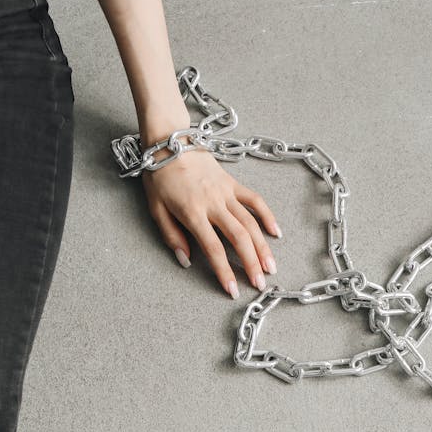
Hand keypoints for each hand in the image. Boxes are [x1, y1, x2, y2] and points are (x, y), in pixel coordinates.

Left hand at [140, 140, 281, 298]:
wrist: (169, 141)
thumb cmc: (160, 176)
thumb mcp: (156, 209)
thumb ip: (171, 236)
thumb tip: (185, 260)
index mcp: (192, 212)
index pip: (213, 248)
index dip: (224, 272)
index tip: (233, 290)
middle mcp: (213, 202)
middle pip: (238, 238)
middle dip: (251, 264)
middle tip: (260, 285)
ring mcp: (226, 192)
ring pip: (251, 222)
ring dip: (263, 247)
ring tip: (271, 267)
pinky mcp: (233, 182)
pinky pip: (255, 200)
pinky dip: (267, 216)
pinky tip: (276, 233)